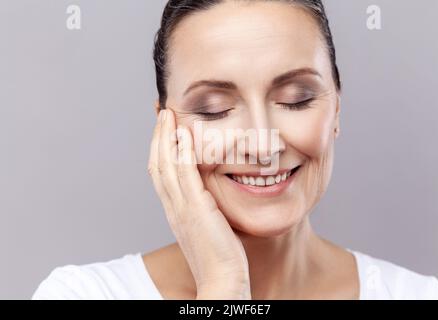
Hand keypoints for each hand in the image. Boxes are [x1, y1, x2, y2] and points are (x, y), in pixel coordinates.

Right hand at [147, 108, 250, 299]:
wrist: (222, 281)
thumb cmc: (220, 257)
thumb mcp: (207, 227)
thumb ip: (202, 209)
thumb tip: (208, 195)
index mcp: (174, 211)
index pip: (160, 173)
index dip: (159, 149)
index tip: (164, 130)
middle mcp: (173, 207)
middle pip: (157, 164)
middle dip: (158, 137)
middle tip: (162, 114)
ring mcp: (181, 208)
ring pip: (166, 165)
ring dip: (165, 137)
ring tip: (168, 115)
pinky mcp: (196, 210)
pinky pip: (185, 175)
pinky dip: (181, 153)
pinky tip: (184, 135)